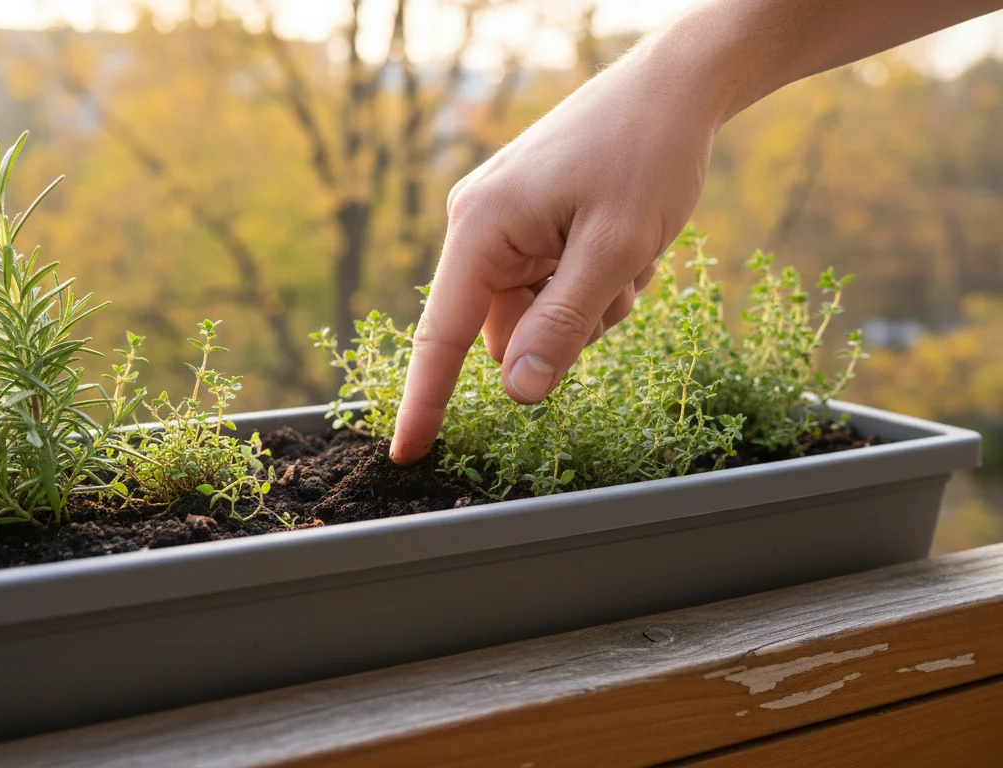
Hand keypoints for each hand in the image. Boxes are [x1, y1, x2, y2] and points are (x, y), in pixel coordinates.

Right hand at [389, 56, 720, 463]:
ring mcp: (504, 224)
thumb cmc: (646, 153)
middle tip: (621, 277)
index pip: (441, 335)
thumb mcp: (615, 248)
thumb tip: (515, 391)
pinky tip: (627, 239)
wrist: (674, 85)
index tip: (407, 455)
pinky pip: (551, 286)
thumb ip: (562, 324)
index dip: (424, 401)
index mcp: (481, 227)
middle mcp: (479, 225)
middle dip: (566, 325)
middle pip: (504, 328)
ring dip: (589, 304)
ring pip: (536, 313)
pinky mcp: (529, 223)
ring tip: (631, 251)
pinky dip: (592, 281)